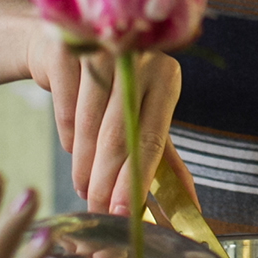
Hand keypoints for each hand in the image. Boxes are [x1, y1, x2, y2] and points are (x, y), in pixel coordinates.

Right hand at [25, 22, 185, 215]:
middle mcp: (138, 60)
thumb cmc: (117, 89)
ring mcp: (101, 52)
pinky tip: (72, 150)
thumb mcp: (146, 116)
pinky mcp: (67, 51)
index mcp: (166, 78)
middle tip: (99, 211)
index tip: (124, 214)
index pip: (152, 139)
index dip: (135, 180)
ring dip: (84, 165)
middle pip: (119, 137)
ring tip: (84, 188)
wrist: (73, 44)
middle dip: (106, 182)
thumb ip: (167, 158)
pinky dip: (67, 137)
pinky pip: (66, 109)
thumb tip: (191, 206)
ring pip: (89, 127)